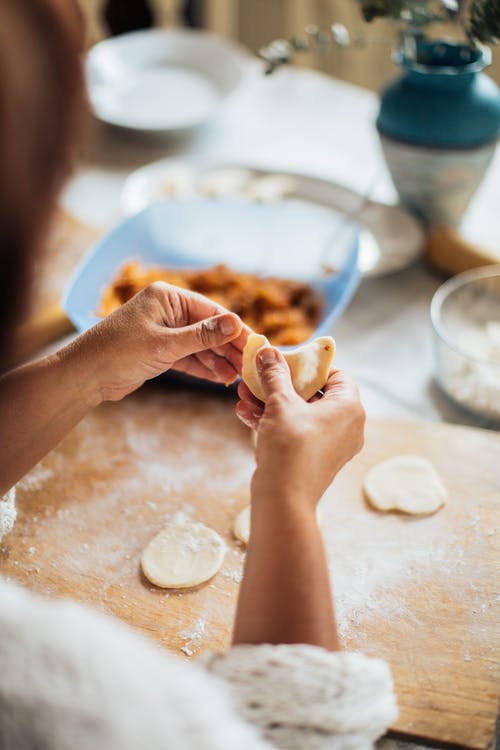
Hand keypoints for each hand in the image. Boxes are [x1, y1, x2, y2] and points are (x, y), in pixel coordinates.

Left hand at [63, 282, 247, 401]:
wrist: (85, 376)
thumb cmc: (119, 352)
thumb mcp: (166, 345)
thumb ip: (203, 336)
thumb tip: (236, 323)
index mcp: (167, 297)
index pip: (211, 311)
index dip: (235, 329)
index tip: (255, 345)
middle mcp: (167, 311)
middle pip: (208, 328)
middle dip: (228, 347)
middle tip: (248, 365)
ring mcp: (164, 331)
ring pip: (200, 345)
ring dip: (217, 360)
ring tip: (236, 377)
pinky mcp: (159, 351)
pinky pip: (189, 356)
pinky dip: (203, 367)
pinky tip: (220, 378)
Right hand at [236, 347, 364, 508]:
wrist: (284, 500)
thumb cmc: (290, 448)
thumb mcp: (280, 403)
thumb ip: (274, 374)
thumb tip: (267, 352)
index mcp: (349, 408)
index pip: (336, 375)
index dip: (310, 366)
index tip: (285, 362)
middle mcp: (347, 426)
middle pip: (313, 394)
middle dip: (280, 384)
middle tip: (258, 377)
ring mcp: (331, 444)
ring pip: (300, 414)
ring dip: (270, 402)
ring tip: (243, 394)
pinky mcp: (314, 459)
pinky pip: (295, 432)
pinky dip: (274, 422)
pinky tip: (245, 413)